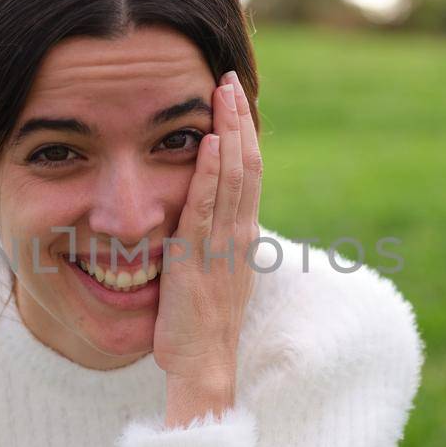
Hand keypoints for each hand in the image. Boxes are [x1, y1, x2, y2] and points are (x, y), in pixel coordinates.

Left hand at [153, 69, 261, 424]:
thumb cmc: (199, 327)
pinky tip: (208, 143)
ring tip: (221, 93)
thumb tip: (198, 216)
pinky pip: (207, 208)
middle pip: (247, 164)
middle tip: (227, 79)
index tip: (231, 100)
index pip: (248, 173)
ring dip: (227, 131)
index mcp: (242, 236)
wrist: (204, 367)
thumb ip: (207, 241)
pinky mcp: (199, 259)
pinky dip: (209, 172)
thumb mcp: (209, 272)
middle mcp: (240, 235)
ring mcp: (223, 245)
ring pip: (233, 178)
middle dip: (238, 120)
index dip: (241, 134)